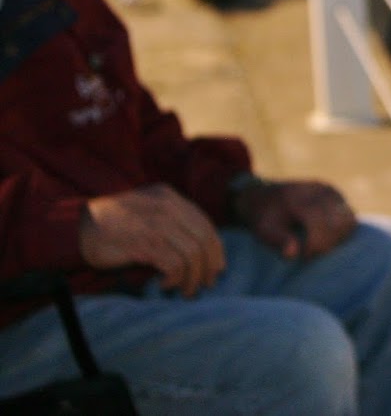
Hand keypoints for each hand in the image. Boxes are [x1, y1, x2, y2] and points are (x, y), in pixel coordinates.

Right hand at [79, 184, 225, 296]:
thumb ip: (171, 222)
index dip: (215, 247)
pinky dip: (175, 278)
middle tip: (206, 284)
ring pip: (192, 253)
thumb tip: (201, 253)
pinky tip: (166, 284)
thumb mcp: (146, 212)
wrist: (76, 228)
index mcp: (168, 197)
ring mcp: (155, 224)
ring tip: (186, 290)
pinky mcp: (144, 243)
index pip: (204, 223)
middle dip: (209, 265)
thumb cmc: (113, 226)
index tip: (217, 267)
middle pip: (203, 238)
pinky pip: (174, 264)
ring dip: (192, 277)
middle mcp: (166, 207)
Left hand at [235, 179, 356, 259]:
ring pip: (348, 221)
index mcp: (304, 196)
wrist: (267, 197)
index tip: (303, 256)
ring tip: (317, 247)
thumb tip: (293, 253)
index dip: (315, 244)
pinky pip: (349, 219)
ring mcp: (334, 194)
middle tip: (310, 253)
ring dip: (336, 239)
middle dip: (327, 242)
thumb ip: (278, 240)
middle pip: (340, 222)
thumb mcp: (264, 230)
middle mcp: (323, 191)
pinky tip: (323, 240)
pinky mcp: (340, 200)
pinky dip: (340, 234)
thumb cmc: (266, 217)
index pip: (320, 222)